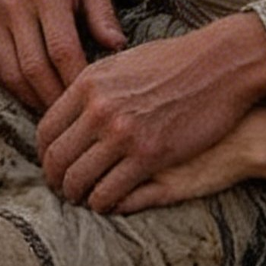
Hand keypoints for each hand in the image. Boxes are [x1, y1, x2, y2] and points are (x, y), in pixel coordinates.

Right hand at [0, 0, 125, 110]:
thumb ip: (104, 16)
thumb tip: (117, 50)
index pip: (62, 49)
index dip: (75, 81)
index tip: (90, 98)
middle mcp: (14, 4)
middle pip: (32, 67)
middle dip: (53, 98)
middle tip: (71, 114)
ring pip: (9, 73)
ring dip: (31, 98)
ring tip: (52, 110)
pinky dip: (10, 87)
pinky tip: (30, 93)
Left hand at [37, 12, 265, 211]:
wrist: (221, 67)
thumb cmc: (175, 62)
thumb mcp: (122, 63)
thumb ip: (93, 87)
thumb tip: (69, 107)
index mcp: (88, 84)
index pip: (46, 129)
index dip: (45, 153)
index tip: (53, 162)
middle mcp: (99, 109)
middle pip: (56, 158)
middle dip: (55, 179)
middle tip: (63, 188)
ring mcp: (124, 134)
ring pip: (78, 180)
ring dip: (76, 195)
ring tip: (84, 197)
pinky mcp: (150, 157)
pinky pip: (108, 193)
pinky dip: (101, 203)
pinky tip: (107, 201)